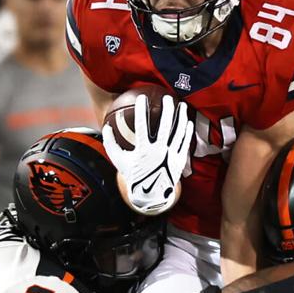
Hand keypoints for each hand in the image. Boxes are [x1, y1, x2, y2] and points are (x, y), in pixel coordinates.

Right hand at [102, 93, 192, 215]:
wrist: (151, 194)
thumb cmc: (134, 175)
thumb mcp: (119, 161)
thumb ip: (111, 143)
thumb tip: (106, 126)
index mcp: (143, 151)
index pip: (142, 126)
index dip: (141, 110)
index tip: (141, 98)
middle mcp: (159, 152)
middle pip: (165, 126)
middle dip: (167, 110)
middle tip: (168, 98)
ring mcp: (171, 156)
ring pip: (178, 133)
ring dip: (181, 117)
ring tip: (181, 105)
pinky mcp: (180, 161)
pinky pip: (185, 143)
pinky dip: (187, 131)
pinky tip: (188, 122)